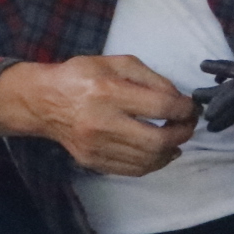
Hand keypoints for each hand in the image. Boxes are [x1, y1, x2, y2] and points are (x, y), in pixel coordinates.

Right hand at [0, 55, 193, 175]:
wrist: (42, 101)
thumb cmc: (82, 76)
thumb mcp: (117, 63)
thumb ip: (152, 79)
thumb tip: (179, 99)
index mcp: (108, 92)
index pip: (162, 106)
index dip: (185, 108)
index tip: (191, 107)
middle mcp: (101, 122)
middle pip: (157, 140)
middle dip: (183, 133)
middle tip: (188, 125)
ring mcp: (96, 147)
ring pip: (148, 160)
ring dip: (172, 150)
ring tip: (177, 137)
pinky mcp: (93, 162)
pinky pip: (133, 170)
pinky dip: (154, 163)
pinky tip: (161, 152)